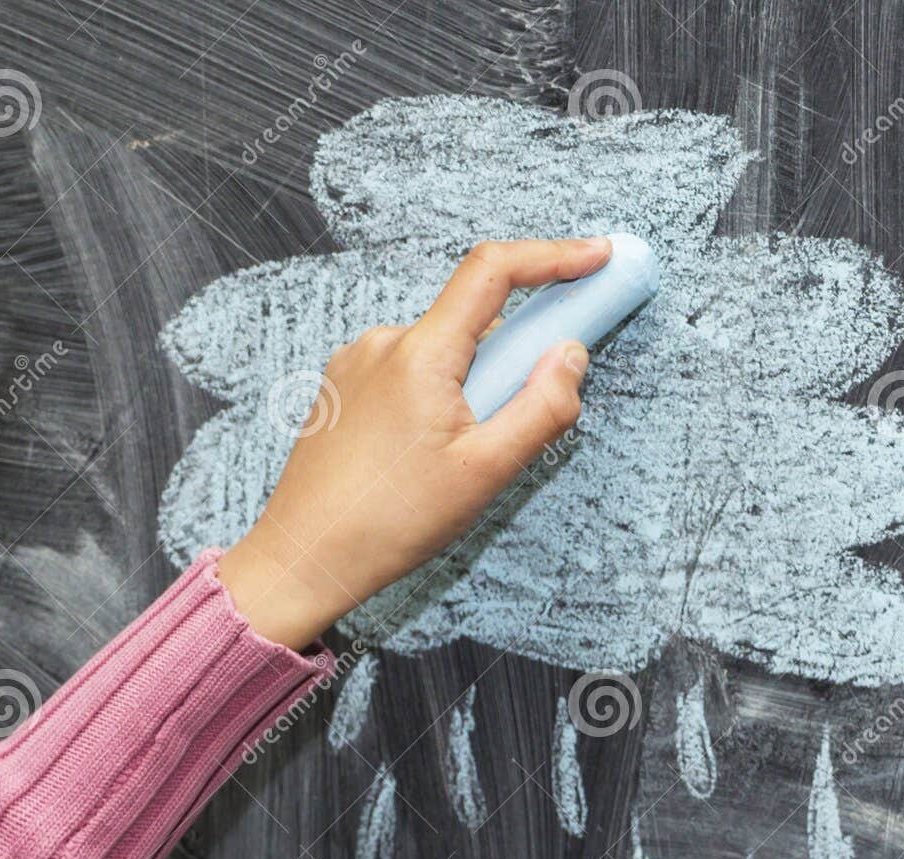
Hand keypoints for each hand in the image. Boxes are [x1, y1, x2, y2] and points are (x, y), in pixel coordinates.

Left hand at [217, 236, 610, 650]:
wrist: (306, 557)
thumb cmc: (391, 521)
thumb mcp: (488, 472)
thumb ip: (542, 407)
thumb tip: (572, 354)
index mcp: (421, 354)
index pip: (494, 270)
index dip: (553, 256)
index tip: (597, 257)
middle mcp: (384, 343)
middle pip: (474, 319)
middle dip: (516, 356)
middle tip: (527, 418)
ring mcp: (358, 363)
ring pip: (445, 350)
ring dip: (476, 383)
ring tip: (464, 458)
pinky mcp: (346, 387)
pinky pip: (413, 370)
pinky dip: (443, 394)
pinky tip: (431, 455)